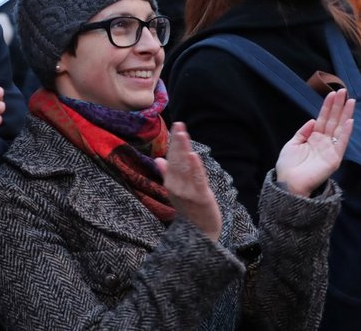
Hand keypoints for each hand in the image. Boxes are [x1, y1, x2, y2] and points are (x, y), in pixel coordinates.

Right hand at [155, 122, 221, 241]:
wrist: (200, 235)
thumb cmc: (189, 211)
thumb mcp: (176, 191)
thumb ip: (167, 174)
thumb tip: (158, 159)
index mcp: (170, 183)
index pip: (171, 158)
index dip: (174, 142)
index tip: (176, 126)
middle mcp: (176, 187)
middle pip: (177, 160)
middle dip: (178, 142)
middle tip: (179, 124)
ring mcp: (188, 192)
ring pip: (185, 167)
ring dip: (184, 149)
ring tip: (183, 134)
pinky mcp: (201, 197)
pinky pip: (197, 180)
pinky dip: (195, 168)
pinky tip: (193, 155)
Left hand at [275, 89, 354, 196]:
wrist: (288, 183)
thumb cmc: (288, 166)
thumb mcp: (293, 143)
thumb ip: (303, 132)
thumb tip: (313, 120)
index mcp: (314, 138)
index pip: (323, 118)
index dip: (328, 106)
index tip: (332, 93)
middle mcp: (324, 142)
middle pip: (333, 120)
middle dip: (339, 106)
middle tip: (344, 91)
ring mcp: (330, 150)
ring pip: (339, 128)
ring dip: (345, 115)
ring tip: (350, 101)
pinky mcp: (334, 159)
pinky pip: (341, 143)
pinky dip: (346, 132)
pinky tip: (350, 121)